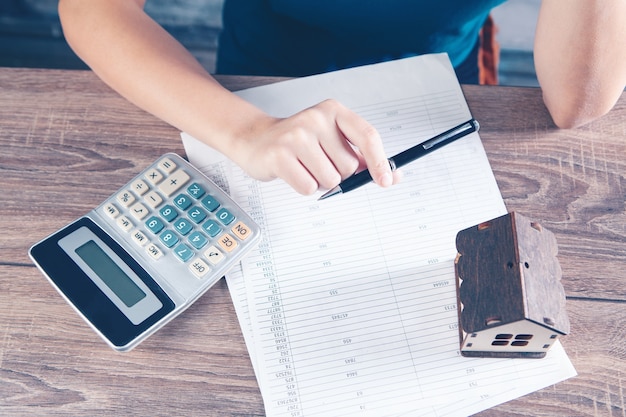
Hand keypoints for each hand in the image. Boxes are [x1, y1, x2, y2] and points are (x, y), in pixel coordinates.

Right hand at [231, 99, 397, 194]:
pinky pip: (309, 187)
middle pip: (349, 167)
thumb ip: (362, 158)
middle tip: (319, 164)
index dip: (380, 161)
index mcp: (333, 111)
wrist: (255, 139)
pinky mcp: (279, 155)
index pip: (368, 136)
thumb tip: (393, 177)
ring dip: (321, 183)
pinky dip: (305, 187)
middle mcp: (316, 118)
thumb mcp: (332, 141)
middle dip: (339, 175)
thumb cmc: (298, 143)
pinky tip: (293, 173)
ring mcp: (296, 136)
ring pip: (330, 180)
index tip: (386, 180)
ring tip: (305, 168)